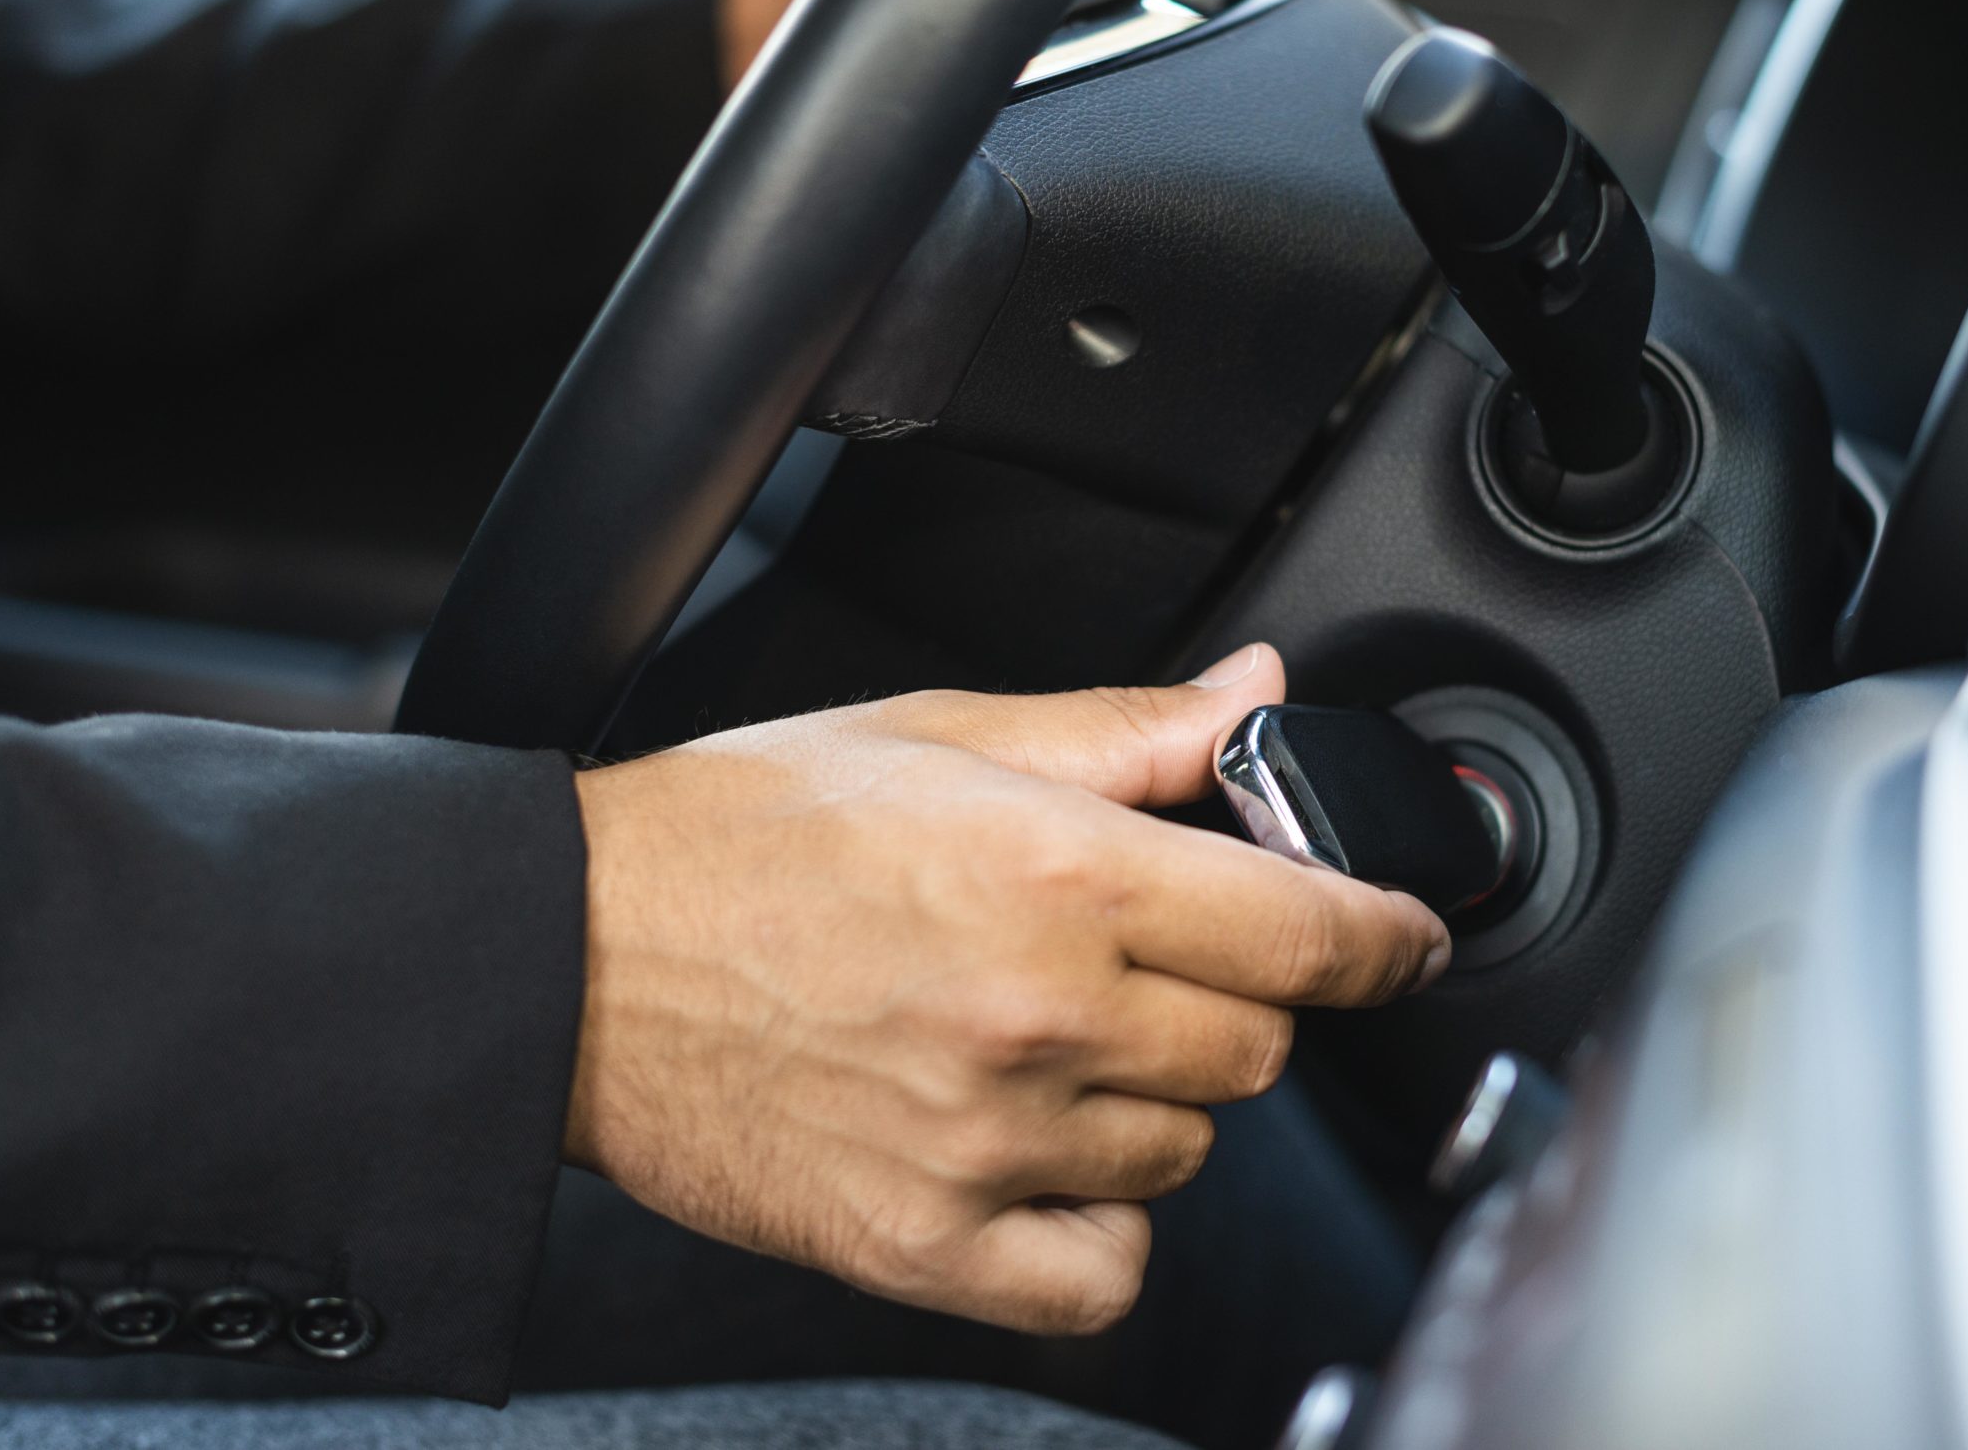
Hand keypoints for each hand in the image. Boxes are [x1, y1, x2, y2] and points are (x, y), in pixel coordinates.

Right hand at [564, 643, 1445, 1335]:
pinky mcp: (925, 1244)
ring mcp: (986, 1143)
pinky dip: (1099, 1228)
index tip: (1397, 937)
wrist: (570, 960)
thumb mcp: (939, 736)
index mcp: (1056, 872)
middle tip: (1141, 964)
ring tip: (1048, 1046)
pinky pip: (1103, 1275)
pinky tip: (1041, 1160)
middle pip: (1256, 1047)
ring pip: (1186, 1155)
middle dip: (1231, 999)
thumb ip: (1127, 730)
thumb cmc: (738, 837)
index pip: (1309, 931)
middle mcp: (1038, 1012)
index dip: (1383, 934)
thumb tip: (1254, 694)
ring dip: (1153, 1103)